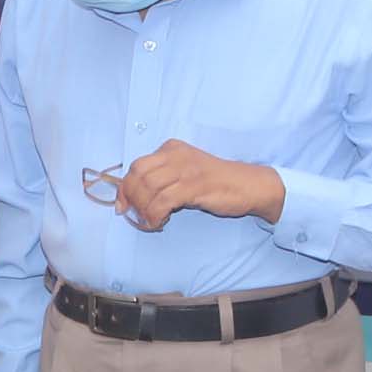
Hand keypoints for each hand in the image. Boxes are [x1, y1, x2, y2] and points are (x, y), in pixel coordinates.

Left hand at [113, 140, 285, 231]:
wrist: (249, 185)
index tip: (122, 206)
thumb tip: (133, 197)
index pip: (136, 166)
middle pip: (138, 175)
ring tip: (151, 221)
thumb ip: (162, 178)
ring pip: (148, 188)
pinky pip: (163, 201)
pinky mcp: (194, 186)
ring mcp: (186, 169)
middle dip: (131, 198)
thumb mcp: (185, 172)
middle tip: (135, 216)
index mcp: (171, 149)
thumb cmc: (215, 182)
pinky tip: (160, 222)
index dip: (124, 188)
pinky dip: (155, 215)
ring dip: (143, 209)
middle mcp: (176, 155)